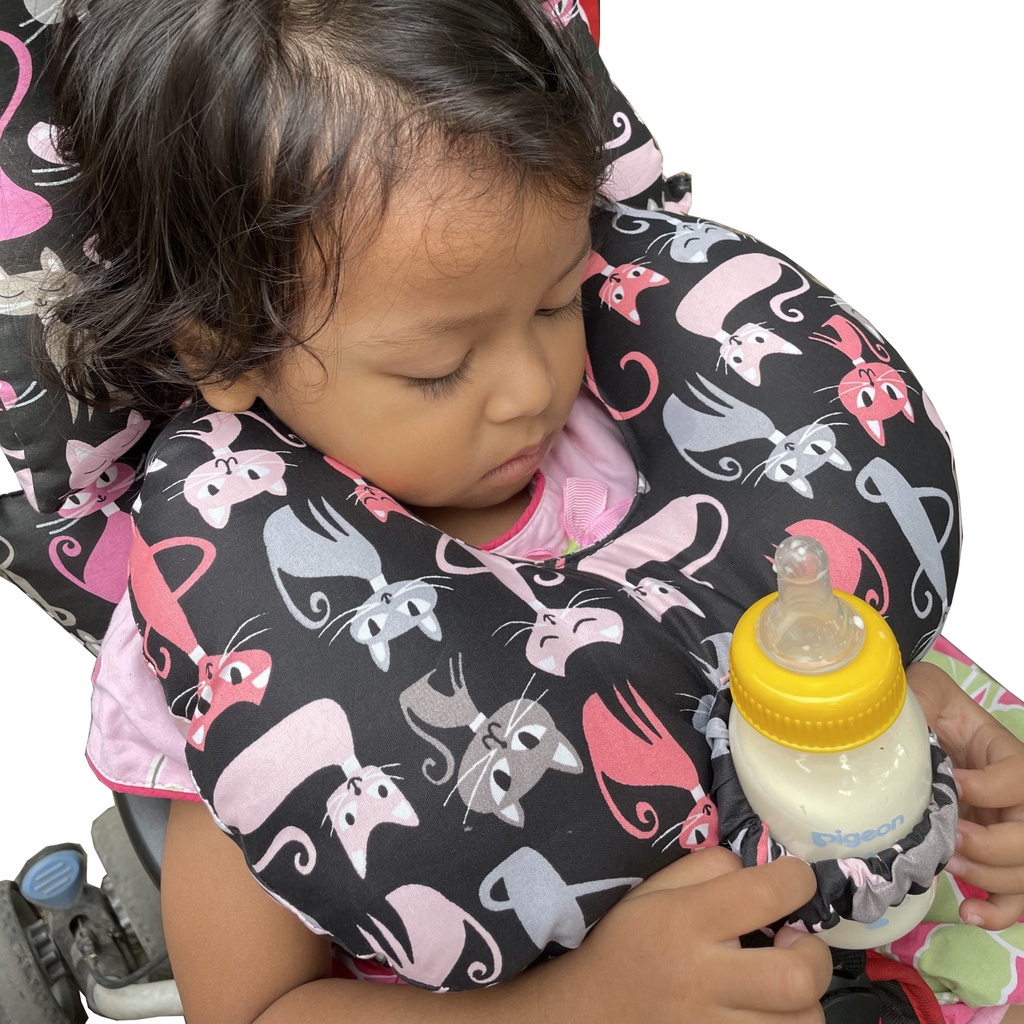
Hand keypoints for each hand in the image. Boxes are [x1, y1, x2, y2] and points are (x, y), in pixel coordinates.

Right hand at [545, 846, 831, 1022]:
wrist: (592, 1011)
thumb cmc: (628, 942)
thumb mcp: (654, 889)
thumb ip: (707, 867)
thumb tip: (760, 868)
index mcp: (685, 922)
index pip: (765, 895)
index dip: (797, 879)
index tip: (795, 880)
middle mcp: (703, 979)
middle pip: (797, 978)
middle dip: (815, 955)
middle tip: (796, 944)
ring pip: (801, 1023)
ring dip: (803, 998)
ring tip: (781, 982)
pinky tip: (766, 1009)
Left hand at [908, 661, 1023, 929]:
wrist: (924, 729)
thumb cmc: (927, 709)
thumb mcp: (927, 693)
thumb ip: (923, 698)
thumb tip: (899, 721)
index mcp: (1009, 757)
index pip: (1018, 779)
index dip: (988, 789)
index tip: (952, 784)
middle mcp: (1021, 798)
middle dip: (990, 846)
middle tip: (949, 840)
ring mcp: (1012, 829)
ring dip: (990, 879)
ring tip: (948, 868)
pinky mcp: (999, 857)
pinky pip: (1016, 895)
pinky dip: (998, 910)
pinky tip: (968, 913)